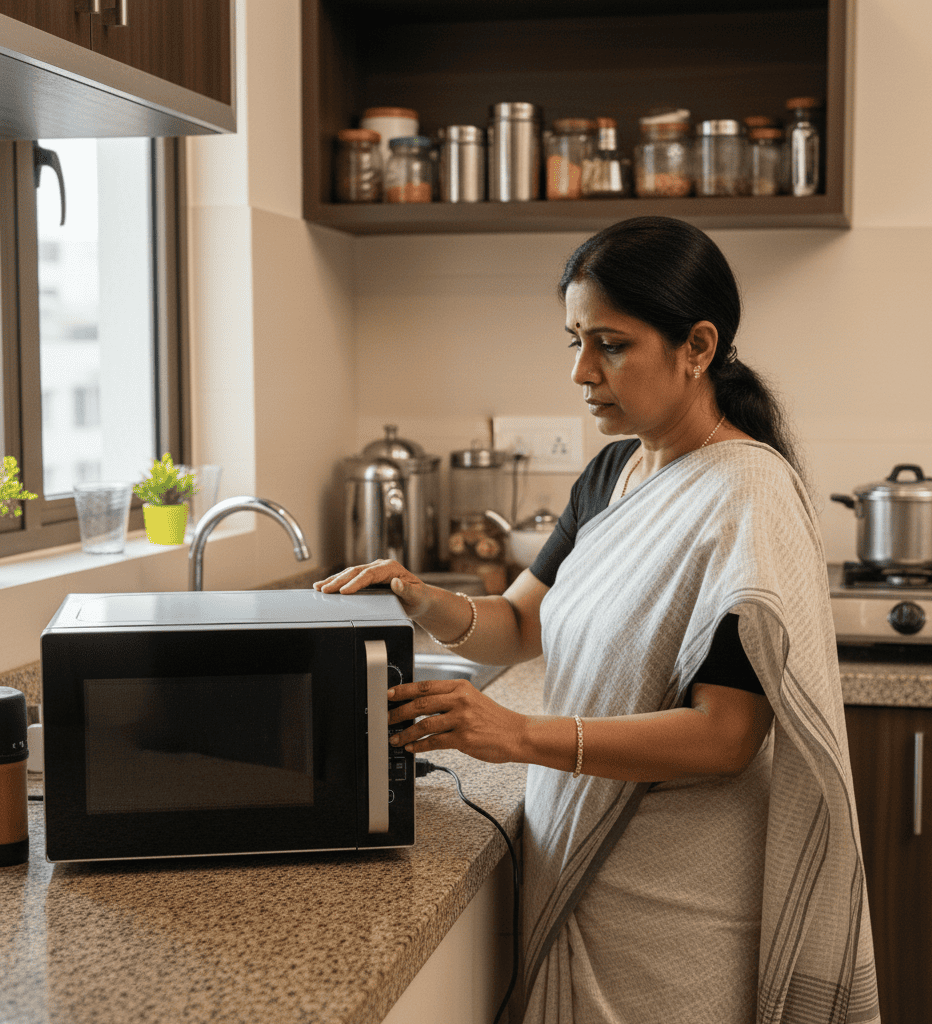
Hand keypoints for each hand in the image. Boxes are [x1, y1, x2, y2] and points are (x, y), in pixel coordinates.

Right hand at [313, 559, 431, 617]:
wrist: (420, 599)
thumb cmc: (419, 598)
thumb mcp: (417, 596)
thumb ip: (407, 590)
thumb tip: (396, 582)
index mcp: (390, 568)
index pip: (369, 574)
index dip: (355, 582)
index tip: (344, 592)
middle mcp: (380, 566)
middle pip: (356, 571)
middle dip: (339, 580)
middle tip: (325, 590)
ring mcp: (373, 570)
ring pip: (350, 573)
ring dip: (334, 580)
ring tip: (319, 587)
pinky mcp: (368, 577)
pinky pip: (350, 577)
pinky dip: (337, 581)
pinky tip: (325, 585)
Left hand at [387, 677, 526, 763]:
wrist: (516, 734)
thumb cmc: (493, 718)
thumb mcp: (472, 698)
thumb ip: (450, 698)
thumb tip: (420, 703)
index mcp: (460, 687)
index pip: (425, 685)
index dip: (404, 690)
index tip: (389, 694)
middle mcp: (460, 700)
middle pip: (421, 703)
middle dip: (399, 712)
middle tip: (387, 719)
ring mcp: (462, 719)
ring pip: (424, 725)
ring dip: (406, 733)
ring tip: (395, 738)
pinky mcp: (464, 738)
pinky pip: (434, 742)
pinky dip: (419, 746)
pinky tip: (412, 748)